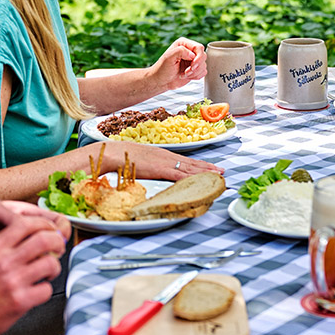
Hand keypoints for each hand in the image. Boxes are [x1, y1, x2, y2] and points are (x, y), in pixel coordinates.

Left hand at [0, 199, 70, 265]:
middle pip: (53, 239)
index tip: (58, 238)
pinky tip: (27, 271)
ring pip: (43, 255)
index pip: (54, 220)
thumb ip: (12, 217)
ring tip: (39, 262)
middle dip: (56, 245)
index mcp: (24, 215)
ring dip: (46, 259)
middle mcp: (24, 232)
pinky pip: (27, 268)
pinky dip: (32, 270)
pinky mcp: (8, 262)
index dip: (60, 229)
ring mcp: (17, 248)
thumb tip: (33, 228)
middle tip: (51, 252)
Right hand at [0, 212, 68, 334]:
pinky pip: (46, 289)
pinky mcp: (20, 301)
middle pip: (44, 239)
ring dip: (54, 268)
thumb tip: (31, 237)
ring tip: (47, 273)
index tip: (50, 231)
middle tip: (58, 249)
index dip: (44, 225)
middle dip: (57, 243)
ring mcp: (13, 281)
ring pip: (50, 264)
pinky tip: (37, 292)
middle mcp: (3, 262)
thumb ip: (3, 246)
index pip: (26, 223)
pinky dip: (45, 290)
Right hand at [103, 141, 223, 180]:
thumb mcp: (140, 160)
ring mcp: (164, 162)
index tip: (211, 166)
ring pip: (190, 168)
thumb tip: (152, 170)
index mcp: (162, 154)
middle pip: (192, 163)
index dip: (200, 164)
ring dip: (205, 173)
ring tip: (218, 175)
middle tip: (222, 171)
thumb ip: (149, 165)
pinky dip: (191, 179)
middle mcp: (167, 156)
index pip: (185, 160)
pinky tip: (200, 181)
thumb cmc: (121, 157)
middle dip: (208, 168)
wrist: (111, 153)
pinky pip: (179, 175)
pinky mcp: (160, 169)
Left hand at [150, 38, 206, 90]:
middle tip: (186, 72)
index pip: (199, 47)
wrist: (161, 81)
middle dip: (196, 67)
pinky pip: (203, 72)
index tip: (192, 66)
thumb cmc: (162, 69)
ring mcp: (193, 60)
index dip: (198, 58)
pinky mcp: (195, 69)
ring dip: (195, 73)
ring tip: (184, 74)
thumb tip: (193, 55)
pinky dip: (196, 76)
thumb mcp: (168, 57)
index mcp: (183, 44)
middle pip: (203, 56)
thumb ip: (180, 51)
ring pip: (204, 65)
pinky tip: (187, 76)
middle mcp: (189, 51)